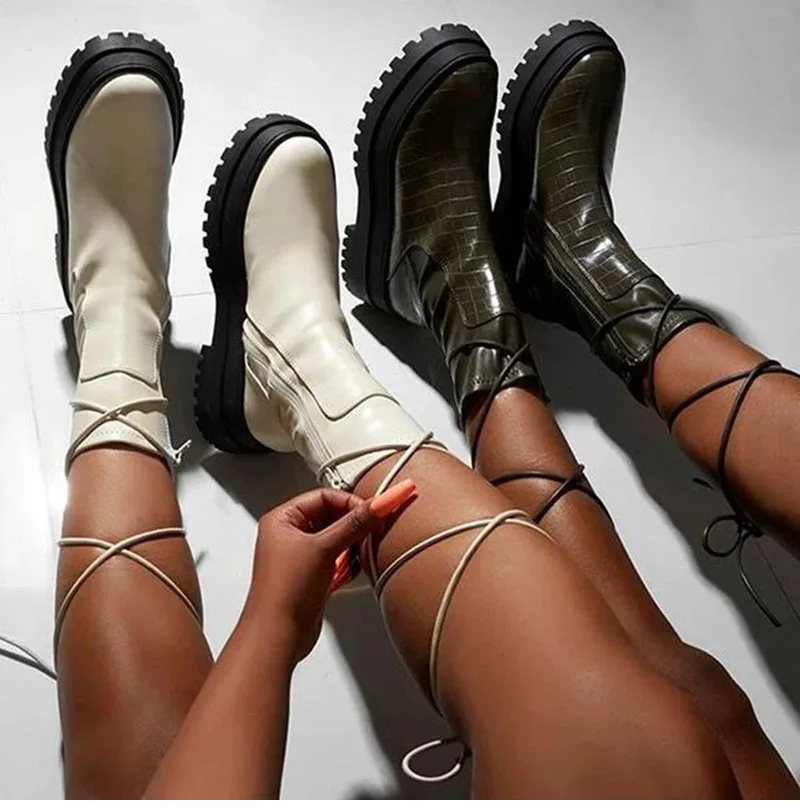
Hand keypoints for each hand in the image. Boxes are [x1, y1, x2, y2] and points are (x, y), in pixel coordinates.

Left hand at [248, 489, 381, 662]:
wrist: (277, 636)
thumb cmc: (284, 592)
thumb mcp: (325, 548)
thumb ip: (355, 524)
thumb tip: (379, 503)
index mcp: (282, 520)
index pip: (324, 496)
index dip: (350, 502)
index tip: (373, 510)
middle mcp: (289, 536)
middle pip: (331, 516)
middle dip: (353, 523)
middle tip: (374, 527)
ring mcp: (300, 557)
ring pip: (335, 538)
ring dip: (352, 543)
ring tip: (365, 548)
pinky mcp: (311, 576)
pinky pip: (336, 558)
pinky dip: (349, 560)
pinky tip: (355, 567)